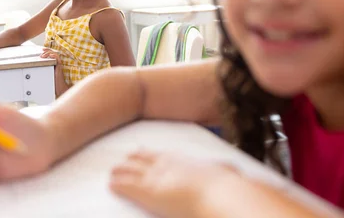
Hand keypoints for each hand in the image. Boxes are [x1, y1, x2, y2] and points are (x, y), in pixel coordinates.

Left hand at [40, 48, 69, 96]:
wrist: (58, 86)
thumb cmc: (53, 81)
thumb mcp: (46, 73)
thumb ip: (43, 69)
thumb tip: (35, 67)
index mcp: (53, 63)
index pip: (50, 54)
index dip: (47, 50)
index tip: (42, 49)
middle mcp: (56, 62)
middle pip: (52, 52)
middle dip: (46, 51)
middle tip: (41, 53)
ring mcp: (58, 63)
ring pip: (55, 54)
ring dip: (48, 53)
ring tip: (43, 56)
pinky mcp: (59, 66)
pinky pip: (58, 58)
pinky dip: (54, 56)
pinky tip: (50, 56)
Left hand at [110, 151, 237, 217]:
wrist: (221, 193)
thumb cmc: (228, 187)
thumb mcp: (228, 173)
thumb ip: (224, 170)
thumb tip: (233, 170)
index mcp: (185, 161)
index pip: (163, 155)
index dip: (151, 154)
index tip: (143, 150)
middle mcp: (168, 165)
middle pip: (144, 159)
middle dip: (133, 160)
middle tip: (124, 158)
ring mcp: (157, 176)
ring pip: (132, 170)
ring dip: (121, 172)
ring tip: (113, 171)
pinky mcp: (148, 191)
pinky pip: (127, 186)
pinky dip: (118, 185)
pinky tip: (110, 184)